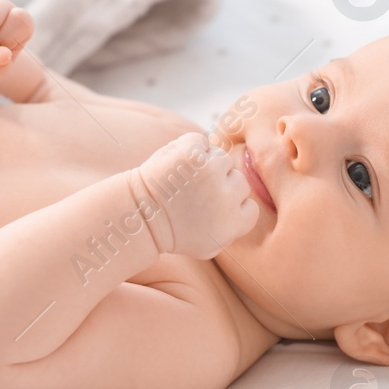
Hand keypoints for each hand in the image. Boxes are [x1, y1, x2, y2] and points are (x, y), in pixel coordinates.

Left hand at [128, 133, 258, 257]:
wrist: (139, 217)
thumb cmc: (174, 232)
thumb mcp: (209, 246)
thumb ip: (233, 231)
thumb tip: (245, 209)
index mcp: (235, 221)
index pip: (249, 204)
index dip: (231, 204)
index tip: (211, 208)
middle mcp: (226, 196)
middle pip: (239, 179)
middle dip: (219, 184)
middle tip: (194, 194)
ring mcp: (209, 171)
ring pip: (222, 157)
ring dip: (206, 164)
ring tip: (185, 179)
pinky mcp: (191, 153)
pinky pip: (202, 142)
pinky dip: (190, 148)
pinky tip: (177, 165)